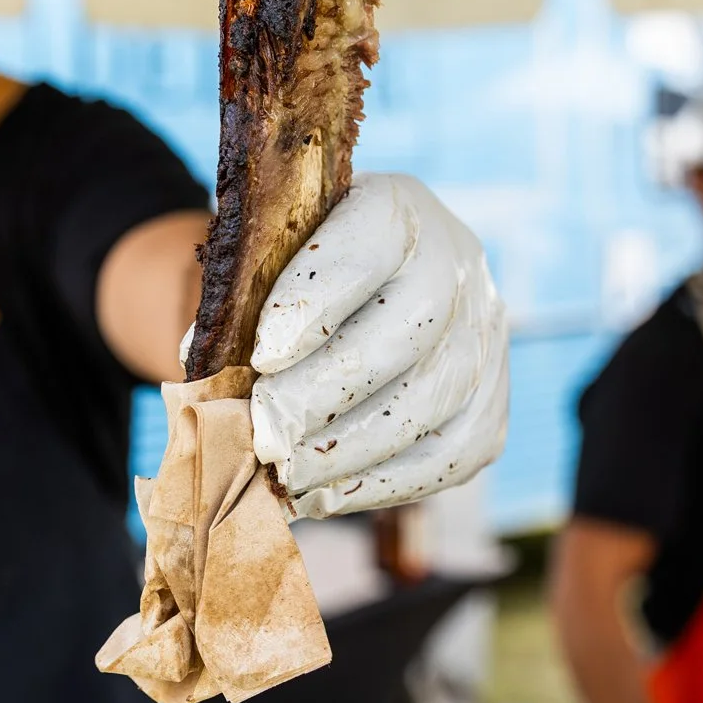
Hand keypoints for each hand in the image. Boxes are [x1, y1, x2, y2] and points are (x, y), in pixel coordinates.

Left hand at [248, 173, 508, 517]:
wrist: (357, 296)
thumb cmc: (292, 282)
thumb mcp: (263, 265)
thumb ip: (238, 307)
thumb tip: (210, 382)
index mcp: (396, 205)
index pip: (368, 244)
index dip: (316, 303)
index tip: (262, 356)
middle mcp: (457, 261)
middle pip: (406, 332)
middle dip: (325, 393)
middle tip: (264, 435)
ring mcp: (486, 333)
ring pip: (433, 399)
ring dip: (350, 450)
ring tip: (287, 476)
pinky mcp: (492, 400)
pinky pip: (455, 454)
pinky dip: (387, 483)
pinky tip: (328, 496)